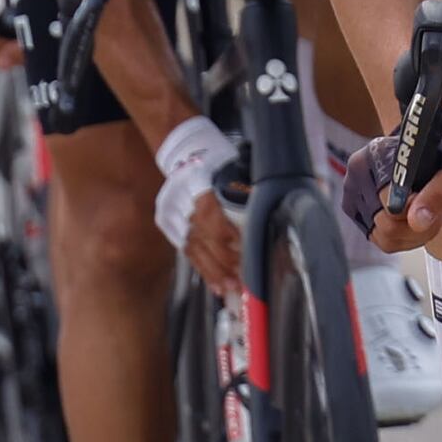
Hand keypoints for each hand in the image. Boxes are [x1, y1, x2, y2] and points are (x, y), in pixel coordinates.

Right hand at [151, 115, 242, 290]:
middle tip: (243, 284)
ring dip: (214, 272)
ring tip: (230, 290)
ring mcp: (172, 216)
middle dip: (225, 265)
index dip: (230, 243)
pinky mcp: (169, 226)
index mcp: (197, 186)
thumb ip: (248, 195)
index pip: (213, 221)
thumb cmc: (219, 161)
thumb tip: (273, 218)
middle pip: (204, 241)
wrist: (185, 152)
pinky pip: (187, 252)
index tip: (247, 259)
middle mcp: (181, 204)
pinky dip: (203, 270)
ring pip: (194, 250)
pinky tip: (216, 286)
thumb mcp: (237, 170)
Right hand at [354, 121, 441, 255]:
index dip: (420, 211)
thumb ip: (437, 192)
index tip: (439, 207)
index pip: (392, 204)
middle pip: (386, 226)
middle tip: (440, 212)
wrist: (424, 150)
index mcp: (374, 156)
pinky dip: (407, 238)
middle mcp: (356, 176)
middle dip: (421, 227)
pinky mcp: (356, 213)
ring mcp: (352, 196)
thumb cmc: (439, 156)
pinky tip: (418, 220)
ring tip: (430, 214)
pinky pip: (383, 242)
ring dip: (416, 235)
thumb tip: (417, 222)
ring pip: (385, 239)